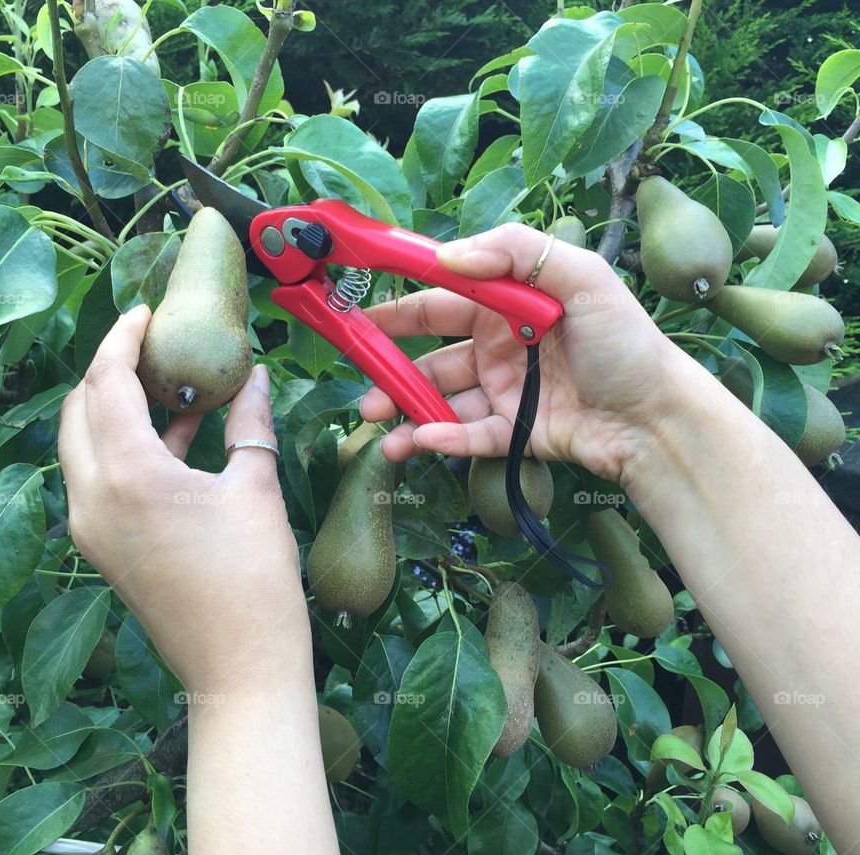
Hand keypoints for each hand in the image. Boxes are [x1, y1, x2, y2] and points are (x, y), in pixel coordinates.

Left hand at [58, 306, 308, 692]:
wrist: (239, 667)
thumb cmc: (255, 577)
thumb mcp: (255, 488)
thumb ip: (249, 424)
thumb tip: (257, 378)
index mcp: (128, 474)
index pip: (106, 382)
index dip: (123, 338)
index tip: (147, 312)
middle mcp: (92, 496)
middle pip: (80, 409)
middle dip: (111, 369)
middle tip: (156, 345)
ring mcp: (91, 526)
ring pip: (85, 443)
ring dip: (119, 407)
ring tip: (171, 382)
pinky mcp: (103, 546)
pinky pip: (101, 477)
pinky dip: (129, 446)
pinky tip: (178, 432)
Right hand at [361, 223, 687, 481]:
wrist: (657, 418)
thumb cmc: (626, 343)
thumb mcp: (584, 279)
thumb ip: (519, 253)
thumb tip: (448, 256)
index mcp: (510, 305)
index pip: (444, 298)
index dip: (401, 303)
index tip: (359, 311)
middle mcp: (500, 346)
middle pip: (431, 354)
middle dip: (390, 365)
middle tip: (358, 378)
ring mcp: (504, 392)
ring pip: (441, 400)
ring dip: (405, 410)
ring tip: (375, 422)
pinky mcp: (512, 433)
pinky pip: (468, 435)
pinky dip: (442, 438)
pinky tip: (419, 441)